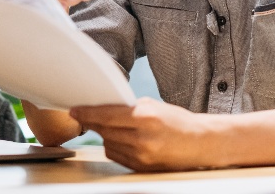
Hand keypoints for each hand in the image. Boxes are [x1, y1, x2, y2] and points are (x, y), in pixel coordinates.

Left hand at [70, 97, 217, 171]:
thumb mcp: (154, 106)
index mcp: (145, 118)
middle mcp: (142, 138)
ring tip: (114, 127)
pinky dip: (115, 146)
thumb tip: (103, 109)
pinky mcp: (141, 167)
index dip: (87, 113)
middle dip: (93, 122)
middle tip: (86, 116)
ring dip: (105, 135)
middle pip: (104, 130)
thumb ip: (128, 108)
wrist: (199, 143)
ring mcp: (141, 156)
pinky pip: (116, 155)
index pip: (106, 115)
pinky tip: (122, 139)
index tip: (75, 110)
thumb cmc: (178, 121)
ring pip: (108, 144)